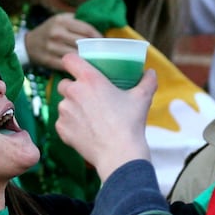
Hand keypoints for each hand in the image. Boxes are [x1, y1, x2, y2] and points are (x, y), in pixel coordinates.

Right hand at [25, 14, 100, 69]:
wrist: (29, 44)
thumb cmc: (51, 30)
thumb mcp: (61, 19)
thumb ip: (78, 20)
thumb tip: (100, 27)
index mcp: (62, 20)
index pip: (87, 29)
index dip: (98, 37)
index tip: (104, 42)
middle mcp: (56, 33)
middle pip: (83, 43)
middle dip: (94, 49)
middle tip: (102, 52)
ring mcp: (51, 47)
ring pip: (76, 55)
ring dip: (87, 59)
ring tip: (95, 60)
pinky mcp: (48, 60)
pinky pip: (67, 65)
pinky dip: (76, 66)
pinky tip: (82, 66)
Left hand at [55, 55, 155, 178]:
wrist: (119, 154)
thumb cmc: (130, 124)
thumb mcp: (142, 98)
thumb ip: (147, 81)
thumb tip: (151, 72)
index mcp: (89, 79)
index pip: (69, 59)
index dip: (72, 61)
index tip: (77, 66)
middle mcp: (73, 92)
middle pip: (64, 83)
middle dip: (73, 87)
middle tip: (87, 95)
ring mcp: (65, 111)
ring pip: (63, 104)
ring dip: (72, 107)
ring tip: (88, 115)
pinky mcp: (62, 129)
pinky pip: (62, 122)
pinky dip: (70, 125)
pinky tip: (84, 130)